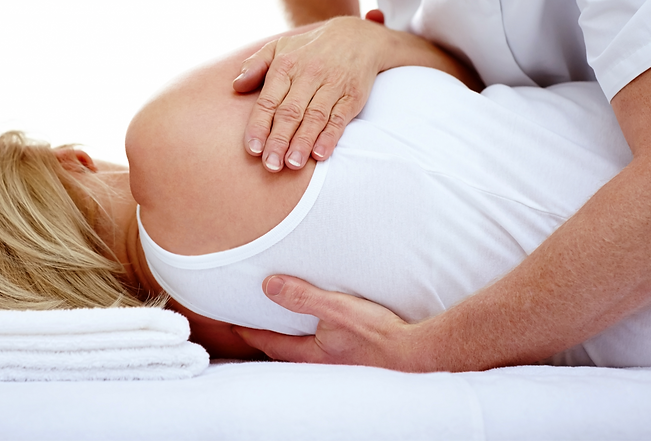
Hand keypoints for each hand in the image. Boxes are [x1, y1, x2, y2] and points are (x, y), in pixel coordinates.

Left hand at [232, 16, 389, 171]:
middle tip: (270, 165)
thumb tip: (236, 85)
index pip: (268, 101)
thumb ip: (255, 66)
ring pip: (314, 117)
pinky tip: (320, 154)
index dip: (259, 126)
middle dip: (279, 140)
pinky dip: (330, 137)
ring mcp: (332, 85)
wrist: (357, 37)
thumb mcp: (280, 47)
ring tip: (292, 165)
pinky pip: (339, 118)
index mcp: (286, 66)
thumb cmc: (310, 49)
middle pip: (290, 113)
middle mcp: (308, 75)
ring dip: (302, 143)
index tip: (252, 149)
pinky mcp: (352, 95)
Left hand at [233, 275, 426, 370]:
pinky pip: (324, 350)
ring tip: (284, 326)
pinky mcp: (355, 361)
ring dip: (291, 340)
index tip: (233, 324)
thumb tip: (269, 286)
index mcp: (311, 355)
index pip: (271, 342)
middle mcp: (321, 364)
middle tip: (252, 325)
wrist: (416, 354)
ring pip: (304, 352)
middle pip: (285, 351)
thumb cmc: (378, 335)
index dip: (250, 331)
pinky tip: (323, 333)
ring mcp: (338, 366)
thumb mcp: (336, 309)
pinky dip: (314, 341)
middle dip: (267, 338)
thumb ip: (303, 297)